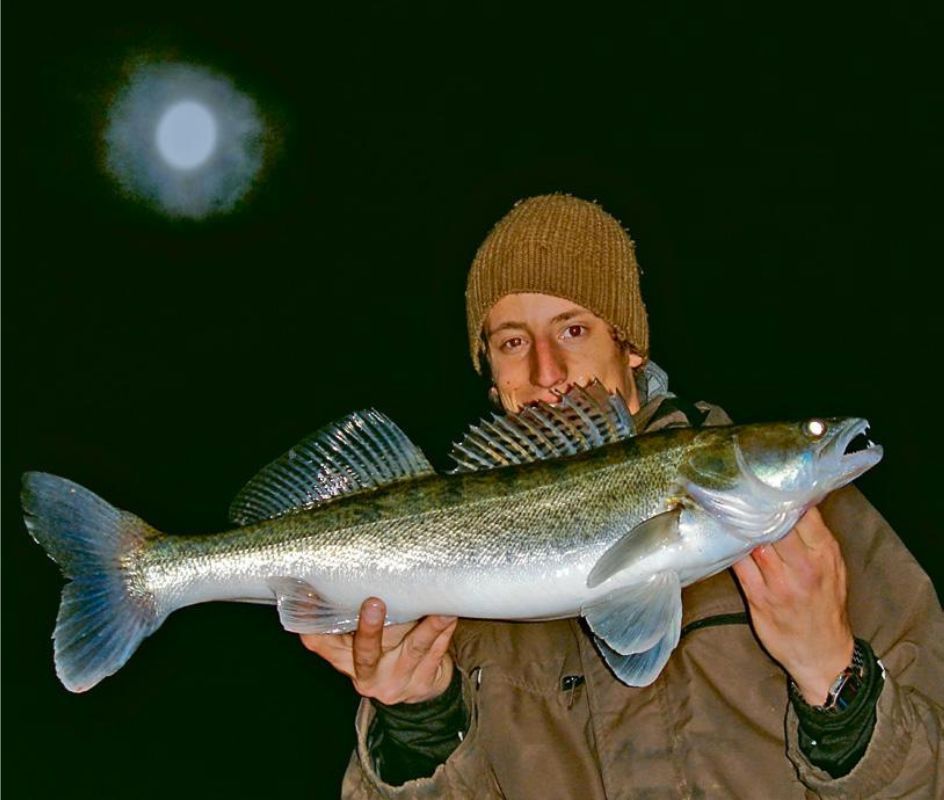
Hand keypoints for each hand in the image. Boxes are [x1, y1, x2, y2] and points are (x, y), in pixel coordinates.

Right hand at [300, 597, 457, 704]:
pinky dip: (443, 633)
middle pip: (365, 653)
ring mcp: (397, 681)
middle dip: (370, 629)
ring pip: (413, 651)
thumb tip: (343, 569)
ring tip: (439, 610)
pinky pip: (436, 654)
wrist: (419, 688)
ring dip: (426, 628)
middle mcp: (367, 674)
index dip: (310, 623)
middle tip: (373, 603)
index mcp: (344, 660)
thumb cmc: (388, 651)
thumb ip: (353, 617)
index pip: (319, 643)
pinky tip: (450, 615)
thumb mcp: (365, 640)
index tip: (311, 596)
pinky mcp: (423, 683)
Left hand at [731, 507, 854, 704]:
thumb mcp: (834, 568)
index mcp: (825, 555)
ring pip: (753, 542)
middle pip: (775, 526)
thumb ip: (816, 538)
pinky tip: (722, 537)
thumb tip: (796, 504)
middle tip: (740, 492)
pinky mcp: (758, 597)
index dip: (783, 497)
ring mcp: (779, 583)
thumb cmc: (827, 605)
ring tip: (727, 509)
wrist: (822, 654)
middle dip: (757, 508)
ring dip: (740, 526)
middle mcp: (803, 568)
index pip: (804, 515)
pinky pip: (738, 565)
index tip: (768, 485)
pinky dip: (730, 548)